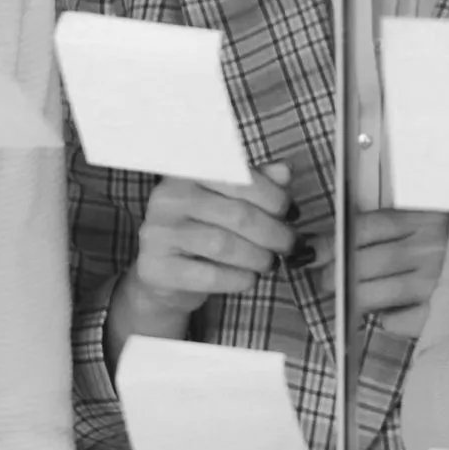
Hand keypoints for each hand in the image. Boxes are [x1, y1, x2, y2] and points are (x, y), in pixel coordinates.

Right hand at [122, 163, 296, 322]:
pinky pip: (209, 275)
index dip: (274, 197)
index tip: (291, 213)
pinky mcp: (157, 268)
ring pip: (224, 245)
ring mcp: (158, 233)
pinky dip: (239, 279)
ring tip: (271, 262)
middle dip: (274, 232)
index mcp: (188, 172)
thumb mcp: (231, 201)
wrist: (166, 274)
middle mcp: (168, 197)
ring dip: (259, 257)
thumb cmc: (205, 230)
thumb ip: (258, 183)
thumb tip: (285, 170)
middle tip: (291, 244)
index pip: (240, 179)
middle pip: (238, 214)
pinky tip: (250, 278)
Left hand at [316, 208, 448, 338]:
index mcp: (427, 219)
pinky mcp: (441, 313)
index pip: (367, 227)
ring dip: (352, 299)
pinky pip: (399, 321)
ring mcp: (436, 283)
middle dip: (336, 273)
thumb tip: (347, 242)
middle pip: (364, 261)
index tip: (316, 251)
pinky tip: (388, 312)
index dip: (334, 241)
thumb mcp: (438, 220)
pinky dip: (386, 319)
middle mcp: (430, 249)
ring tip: (345, 299)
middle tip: (325, 280)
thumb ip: (402, 226)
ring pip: (376, 294)